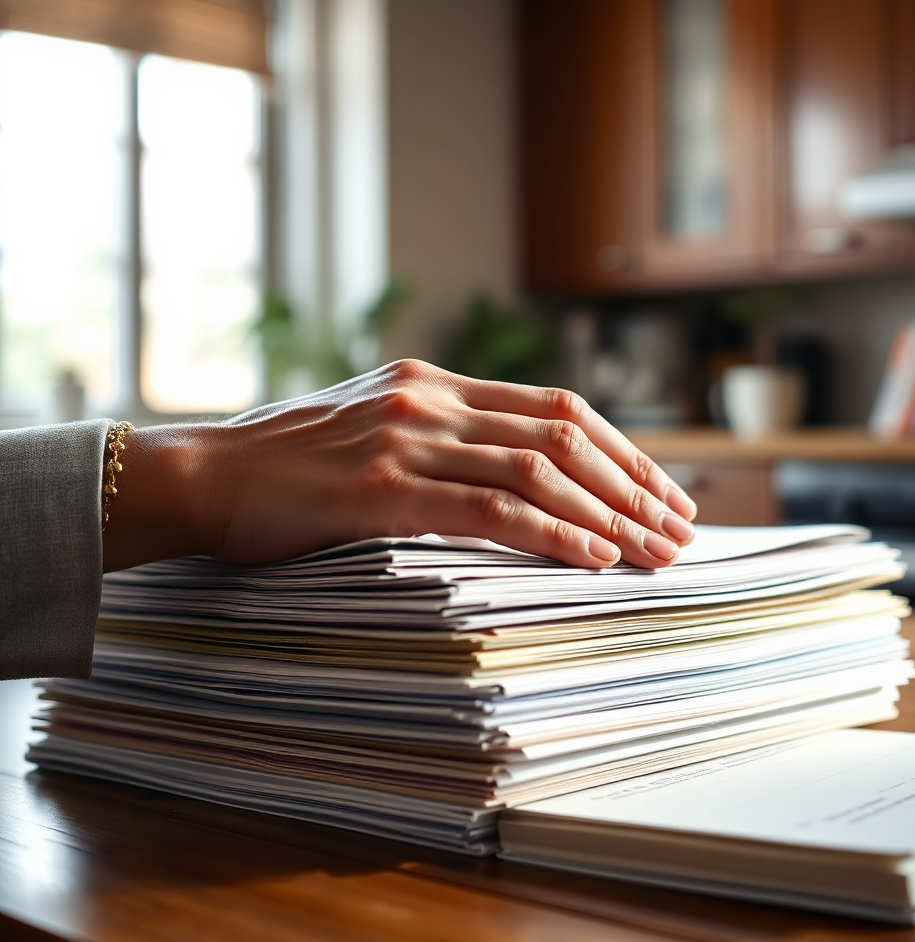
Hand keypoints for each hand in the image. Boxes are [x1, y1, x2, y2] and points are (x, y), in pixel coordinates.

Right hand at [103, 360, 695, 570]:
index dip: (625, 451)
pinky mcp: (383, 489)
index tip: (665, 492)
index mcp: (437, 383)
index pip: (558, 409)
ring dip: (608, 514)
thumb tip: (519, 484)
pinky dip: (551, 533)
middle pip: (565, 435)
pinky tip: (594, 558)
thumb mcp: (379, 438)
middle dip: (634, 485)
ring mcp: (407, 439)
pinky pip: (488, 508)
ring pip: (538, 470)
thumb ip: (445, 445)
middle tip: (680, 530)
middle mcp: (431, 399)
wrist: (206, 478)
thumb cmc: (293, 470)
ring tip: (655, 553)